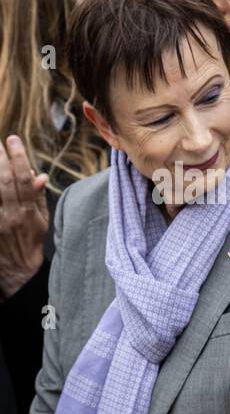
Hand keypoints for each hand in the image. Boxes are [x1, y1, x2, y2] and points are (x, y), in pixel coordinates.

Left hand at [0, 134, 49, 298]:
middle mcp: (12, 215)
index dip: (19, 158)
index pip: (24, 180)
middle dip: (1, 158)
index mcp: (28, 213)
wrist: (17, 272)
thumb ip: (37, 198)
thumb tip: (38, 175)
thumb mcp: (41, 223)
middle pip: (6, 181)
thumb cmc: (30, 245)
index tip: (13, 140)